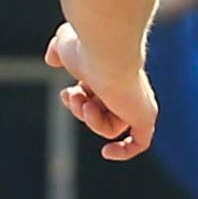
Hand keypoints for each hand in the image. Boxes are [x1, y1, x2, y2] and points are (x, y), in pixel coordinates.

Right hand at [46, 21, 157, 160]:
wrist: (106, 50)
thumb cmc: (86, 46)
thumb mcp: (64, 46)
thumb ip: (58, 51)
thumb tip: (52, 60)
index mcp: (112, 73)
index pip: (96, 95)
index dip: (78, 100)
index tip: (66, 93)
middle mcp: (127, 88)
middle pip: (101, 113)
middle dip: (80, 110)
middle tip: (72, 95)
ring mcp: (137, 103)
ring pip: (110, 127)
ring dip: (91, 120)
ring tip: (85, 103)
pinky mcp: (145, 116)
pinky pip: (140, 143)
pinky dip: (123, 151)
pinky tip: (106, 152)